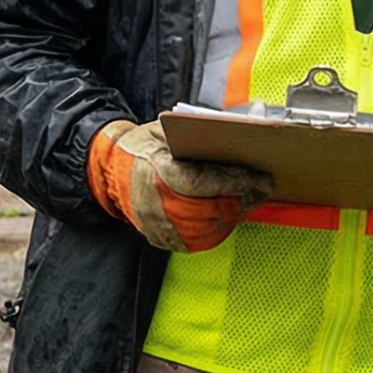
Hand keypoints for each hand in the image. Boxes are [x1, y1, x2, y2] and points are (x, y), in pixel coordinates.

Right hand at [86, 120, 271, 252]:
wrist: (111, 169)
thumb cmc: (143, 146)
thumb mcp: (166, 130)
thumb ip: (198, 135)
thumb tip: (239, 133)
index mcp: (157, 170)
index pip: (202, 182)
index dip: (234, 182)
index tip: (259, 177)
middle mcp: (156, 201)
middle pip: (210, 209)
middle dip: (242, 199)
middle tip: (262, 190)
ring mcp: (157, 224)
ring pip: (207, 228)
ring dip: (233, 216)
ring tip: (249, 202)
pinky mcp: (160, 238)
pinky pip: (196, 242)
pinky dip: (217, 231)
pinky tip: (228, 217)